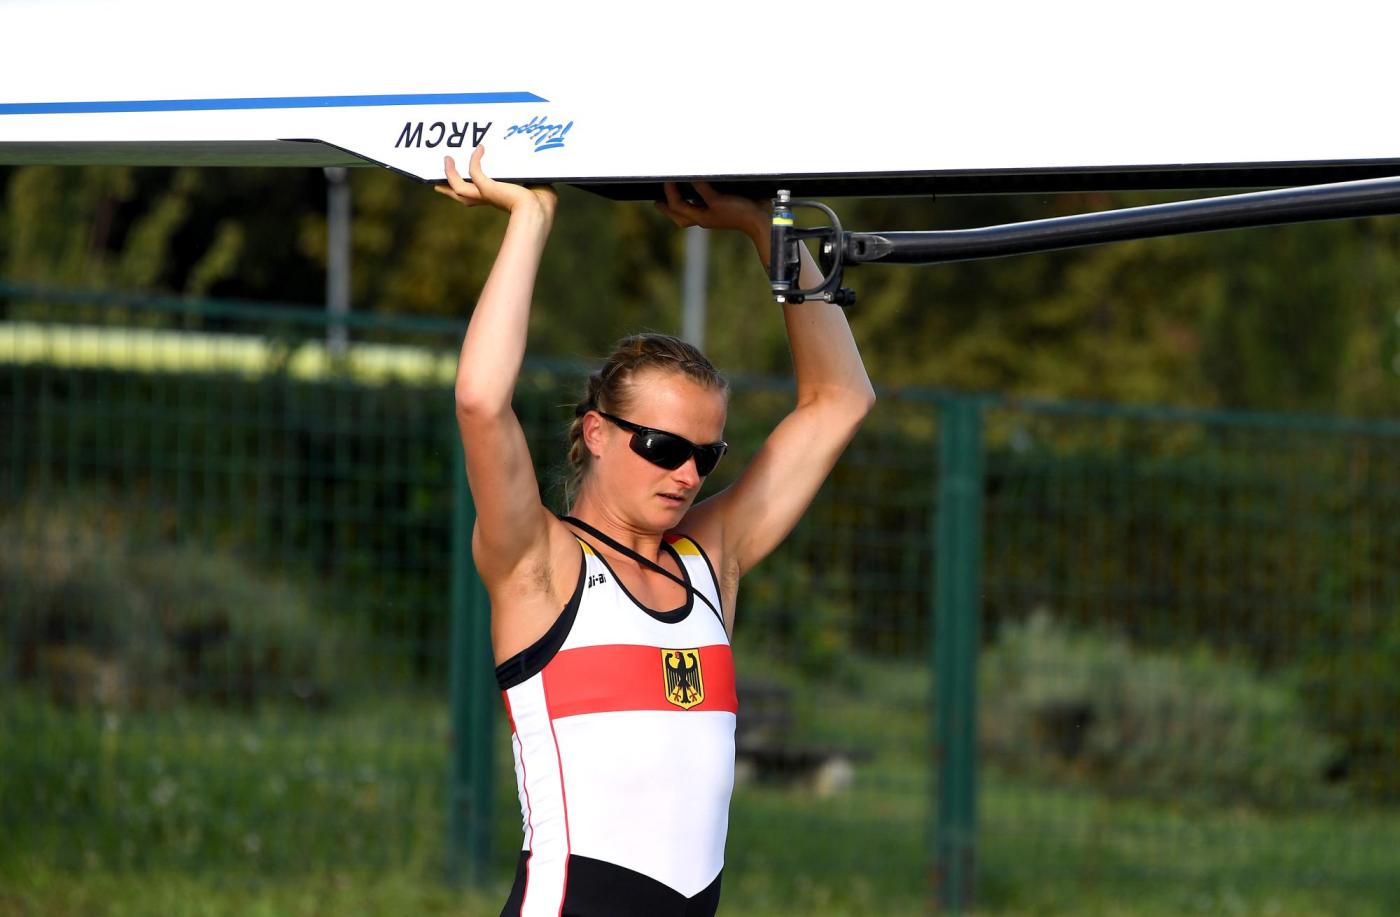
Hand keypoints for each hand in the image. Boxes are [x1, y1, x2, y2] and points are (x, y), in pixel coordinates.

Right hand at [436, 146, 556, 218]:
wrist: (539, 211)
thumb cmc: (542, 202)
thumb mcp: (533, 185)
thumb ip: (529, 176)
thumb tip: (537, 165)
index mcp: (498, 200)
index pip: (478, 196)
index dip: (468, 190)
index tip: (461, 186)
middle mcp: (489, 199)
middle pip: (461, 196)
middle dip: (448, 188)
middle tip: (436, 182)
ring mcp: (486, 194)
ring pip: (459, 187)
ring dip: (450, 174)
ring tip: (446, 159)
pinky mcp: (487, 189)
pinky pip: (474, 171)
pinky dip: (475, 160)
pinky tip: (480, 149)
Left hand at [655, 181, 767, 244]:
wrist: (761, 220)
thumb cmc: (740, 213)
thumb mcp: (718, 200)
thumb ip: (702, 190)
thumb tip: (690, 180)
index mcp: (701, 217)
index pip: (677, 206)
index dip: (669, 193)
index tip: (667, 180)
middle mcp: (704, 218)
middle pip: (680, 217)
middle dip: (668, 210)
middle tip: (658, 202)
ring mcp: (713, 215)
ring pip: (690, 214)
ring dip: (680, 206)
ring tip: (675, 197)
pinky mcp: (722, 209)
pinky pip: (702, 206)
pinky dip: (695, 200)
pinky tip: (697, 192)